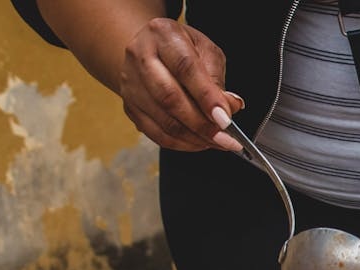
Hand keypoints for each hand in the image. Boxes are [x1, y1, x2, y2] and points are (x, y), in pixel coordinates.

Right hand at [119, 18, 243, 150]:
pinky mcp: (130, 107)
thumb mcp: (206, 51)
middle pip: (169, 97)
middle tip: (225, 138)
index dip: (206, 96)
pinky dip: (182, 144)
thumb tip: (229, 107)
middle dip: (201, 124)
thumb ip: (217, 79)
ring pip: (163, 121)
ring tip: (217, 142)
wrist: (149, 50)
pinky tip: (199, 142)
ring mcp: (131, 84)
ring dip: (194, 138)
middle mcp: (140, 56)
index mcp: (162, 34)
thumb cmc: (182, 49)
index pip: (185, 67)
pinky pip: (156, 134)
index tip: (225, 118)